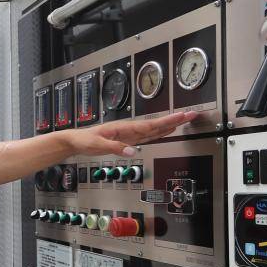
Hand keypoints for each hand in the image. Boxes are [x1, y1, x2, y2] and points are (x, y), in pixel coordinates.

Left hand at [65, 111, 196, 156]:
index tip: (183, 115)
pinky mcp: (127, 139)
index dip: (168, 120)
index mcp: (124, 128)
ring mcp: (130, 134)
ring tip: (184, 120)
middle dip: (175, 119)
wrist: (75, 141)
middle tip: (192, 114)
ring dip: (169, 124)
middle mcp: (130, 129)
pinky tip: (166, 131)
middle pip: (157, 124)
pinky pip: (147, 135)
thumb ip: (115, 148)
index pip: (151, 124)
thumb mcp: (97, 145)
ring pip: (154, 129)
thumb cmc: (84, 140)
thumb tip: (133, 151)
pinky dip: (159, 132)